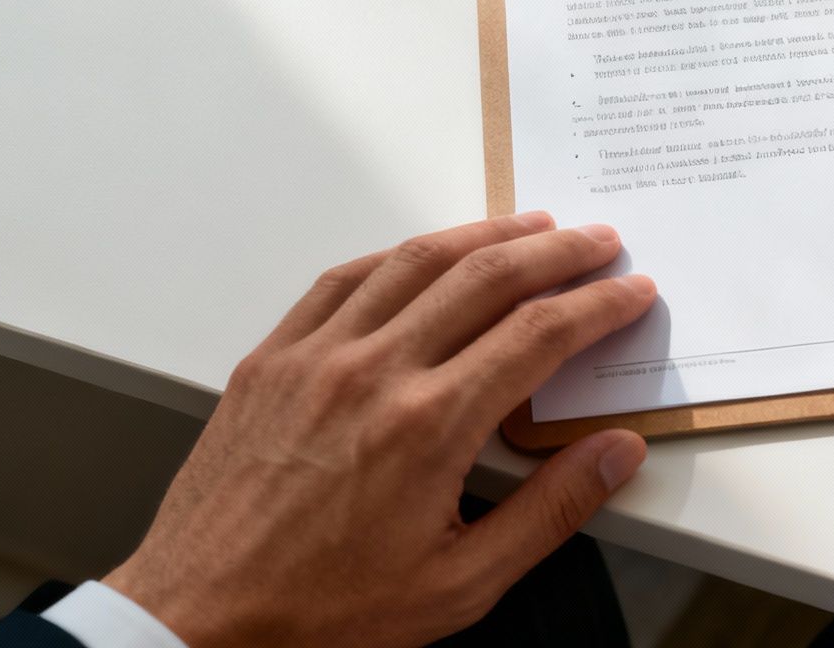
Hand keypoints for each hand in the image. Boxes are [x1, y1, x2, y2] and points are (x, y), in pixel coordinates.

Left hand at [102, 213, 657, 647]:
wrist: (201, 620)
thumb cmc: (325, 612)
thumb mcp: (461, 583)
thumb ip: (551, 511)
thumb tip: (617, 452)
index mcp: (430, 427)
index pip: (539, 334)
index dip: (599, 305)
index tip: (632, 292)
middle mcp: (374, 373)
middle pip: (488, 277)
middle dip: (558, 251)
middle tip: (599, 241)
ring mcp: (316, 357)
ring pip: (417, 261)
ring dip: (485, 234)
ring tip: (531, 224)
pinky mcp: (272, 360)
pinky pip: (343, 279)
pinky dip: (399, 254)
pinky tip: (426, 252)